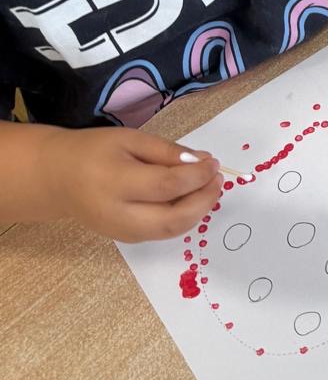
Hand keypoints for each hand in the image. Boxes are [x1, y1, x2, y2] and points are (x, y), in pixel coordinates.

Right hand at [44, 128, 222, 242]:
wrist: (58, 178)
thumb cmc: (94, 151)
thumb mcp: (130, 139)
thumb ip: (166, 151)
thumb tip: (203, 162)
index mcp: (114, 182)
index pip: (167, 185)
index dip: (197, 176)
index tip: (214, 163)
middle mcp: (117, 213)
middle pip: (172, 218)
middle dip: (204, 200)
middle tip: (218, 180)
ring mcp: (120, 231)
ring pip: (170, 231)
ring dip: (198, 212)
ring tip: (210, 189)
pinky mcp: (125, 239)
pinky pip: (162, 232)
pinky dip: (183, 218)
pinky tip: (191, 199)